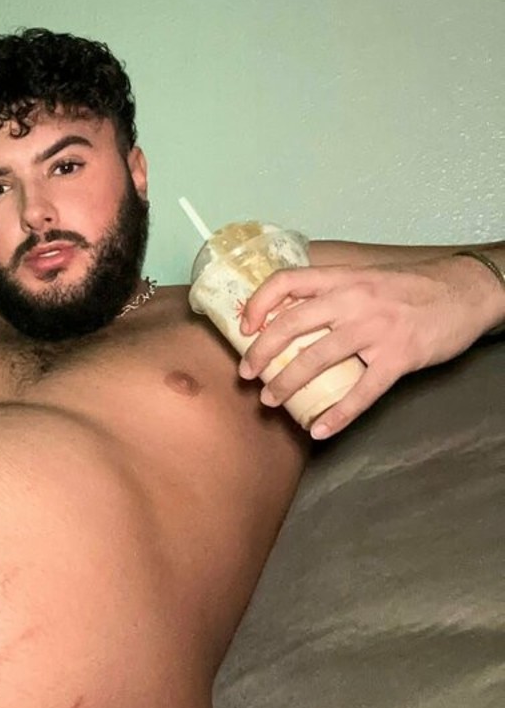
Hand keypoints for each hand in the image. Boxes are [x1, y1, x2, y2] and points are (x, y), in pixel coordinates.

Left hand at [237, 255, 492, 438]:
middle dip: (261, 354)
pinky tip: (320, 430)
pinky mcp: (399, 357)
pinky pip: (362, 392)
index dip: (257, 304)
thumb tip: (288, 316)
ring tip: (271, 402)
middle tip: (247, 375)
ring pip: (317, 359)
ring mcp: (376, 329)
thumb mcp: (366, 277)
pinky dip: (337, 415)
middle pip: (291, 325)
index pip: (286, 281)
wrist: (465, 292)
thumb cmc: (411, 288)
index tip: (243, 328)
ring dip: (288, 384)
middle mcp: (354, 300)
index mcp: (342, 278)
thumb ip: (331, 293)